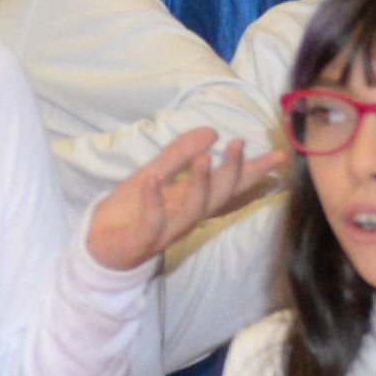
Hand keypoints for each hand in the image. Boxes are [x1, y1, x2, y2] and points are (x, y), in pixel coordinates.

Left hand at [86, 127, 283, 273]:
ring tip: (204, 158)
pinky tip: (152, 180)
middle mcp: (186, 216)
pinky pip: (152, 222)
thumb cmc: (130, 210)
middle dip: (232, 172)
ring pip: (191, 210)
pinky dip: (153, 201)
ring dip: (199, 184)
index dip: (254, 171)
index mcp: (192, 200)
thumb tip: (211, 130)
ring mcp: (166, 230)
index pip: (229, 185)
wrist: (96, 244)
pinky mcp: (141, 240)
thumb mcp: (153, 175)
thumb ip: (178, 155)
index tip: (279, 154)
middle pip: (218, 196)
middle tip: (239, 143)